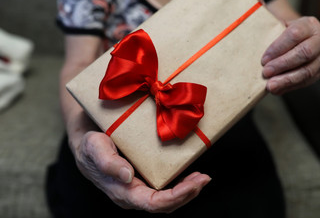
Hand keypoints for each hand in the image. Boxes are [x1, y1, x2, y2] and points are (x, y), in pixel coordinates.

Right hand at [74, 131, 210, 212]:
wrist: (86, 143)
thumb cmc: (89, 146)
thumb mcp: (95, 148)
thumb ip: (108, 163)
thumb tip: (128, 176)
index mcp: (123, 193)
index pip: (154, 203)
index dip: (176, 197)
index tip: (194, 184)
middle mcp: (133, 195)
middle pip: (165, 204)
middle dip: (188, 193)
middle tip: (204, 178)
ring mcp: (139, 189)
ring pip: (167, 199)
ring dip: (187, 190)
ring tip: (202, 178)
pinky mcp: (143, 180)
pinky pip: (164, 188)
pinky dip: (180, 183)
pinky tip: (189, 174)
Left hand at [262, 16, 319, 94]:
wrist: (301, 37)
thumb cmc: (284, 32)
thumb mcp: (280, 26)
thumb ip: (271, 34)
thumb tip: (257, 50)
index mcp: (310, 24)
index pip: (295, 34)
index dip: (278, 47)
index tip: (263, 59)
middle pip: (304, 53)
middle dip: (283, 64)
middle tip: (266, 72)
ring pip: (307, 70)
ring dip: (287, 80)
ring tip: (270, 86)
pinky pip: (306, 81)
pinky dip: (290, 86)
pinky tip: (277, 90)